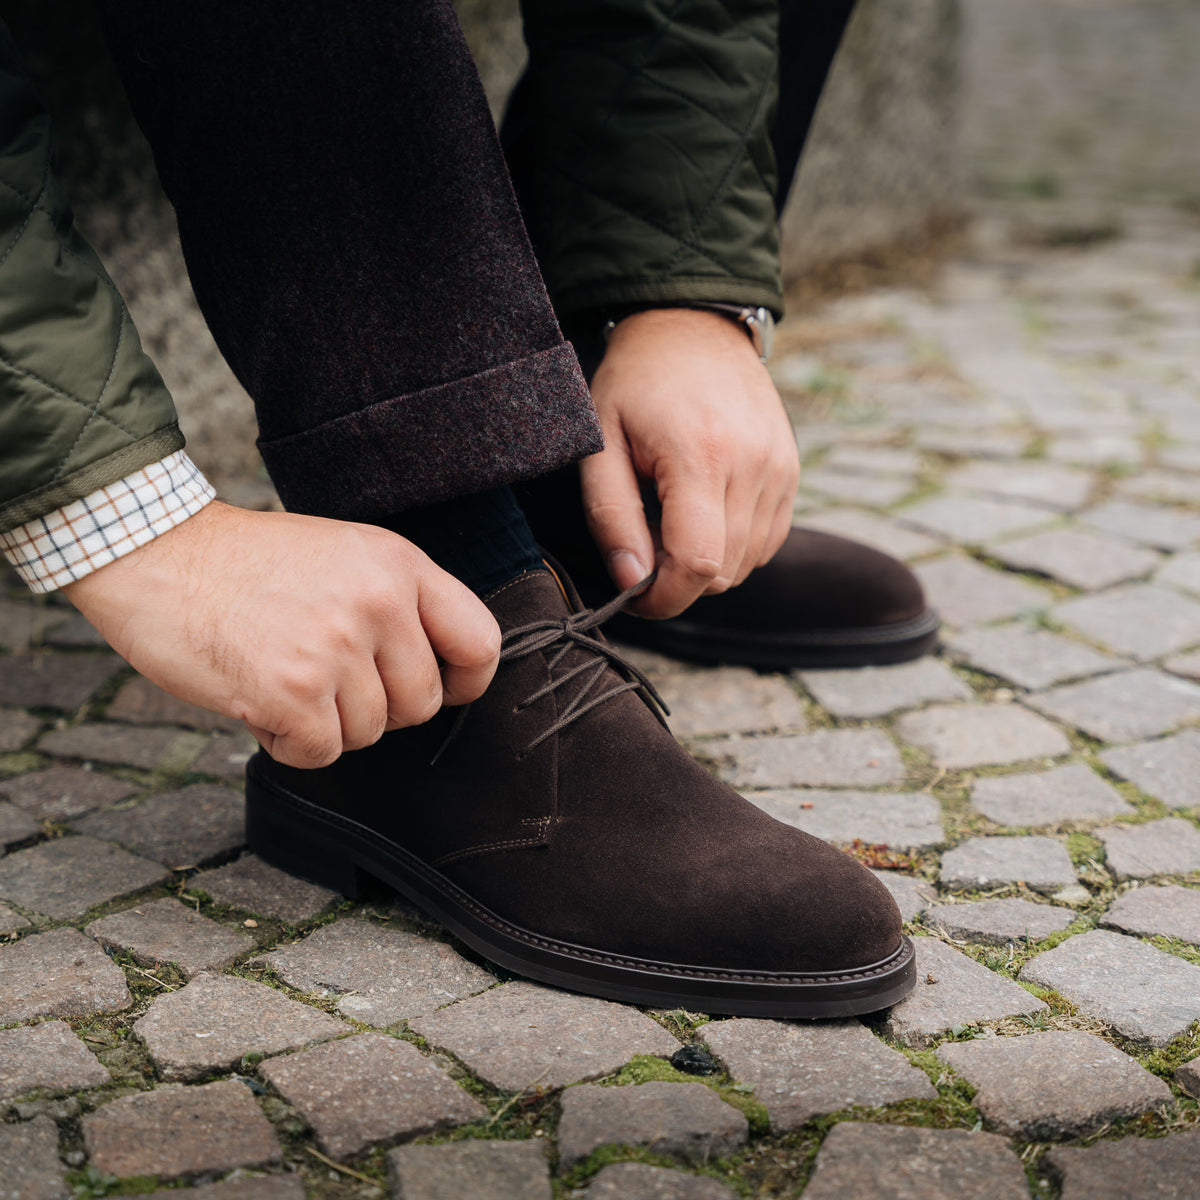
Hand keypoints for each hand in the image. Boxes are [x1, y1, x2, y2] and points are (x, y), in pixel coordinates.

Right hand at [63, 501, 500, 768]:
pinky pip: (321, 752)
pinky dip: (289, 743)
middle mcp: (379, 602)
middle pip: (422, 703)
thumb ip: (398, 603)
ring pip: (370, 733)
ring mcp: (337, 646)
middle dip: (378, 708)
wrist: (156, 551)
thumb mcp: (345, 554)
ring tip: (282, 674)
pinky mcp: (293, 689)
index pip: (481, 643)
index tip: (437, 689)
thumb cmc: (247, 562)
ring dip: (326, 722)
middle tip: (326, 679)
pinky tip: (260, 701)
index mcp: (400, 565)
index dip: (463, 681)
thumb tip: (440, 675)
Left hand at [580, 307, 798, 617]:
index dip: (665, 597)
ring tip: (671, 520)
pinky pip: (766, 542)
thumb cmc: (636, 384)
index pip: (698, 562)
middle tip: (644, 548)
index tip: (636, 597)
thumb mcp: (601, 443)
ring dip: (707, 563)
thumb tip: (631, 581)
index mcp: (702, 454)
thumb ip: (612, 516)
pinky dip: (733, 545)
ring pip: (747, 564)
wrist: (692, 328)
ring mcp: (780, 469)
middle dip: (679, 581)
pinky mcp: (791, 472)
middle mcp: (754, 464)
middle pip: (724, 572)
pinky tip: (703, 512)